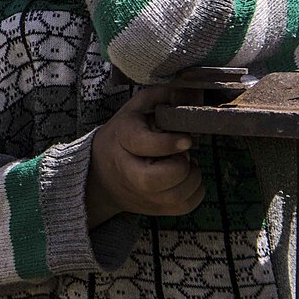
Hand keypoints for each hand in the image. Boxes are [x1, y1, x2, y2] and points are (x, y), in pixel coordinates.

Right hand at [85, 85, 203, 227]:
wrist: (102, 175)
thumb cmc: (124, 136)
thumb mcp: (135, 109)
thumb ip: (160, 95)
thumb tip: (193, 89)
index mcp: (122, 140)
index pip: (143, 145)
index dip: (168, 143)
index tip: (187, 139)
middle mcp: (128, 172)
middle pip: (158, 179)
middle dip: (181, 165)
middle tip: (183, 153)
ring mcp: (142, 195)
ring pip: (178, 195)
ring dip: (192, 177)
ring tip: (185, 162)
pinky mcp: (156, 210)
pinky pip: (187, 205)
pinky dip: (196, 190)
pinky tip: (186, 176)